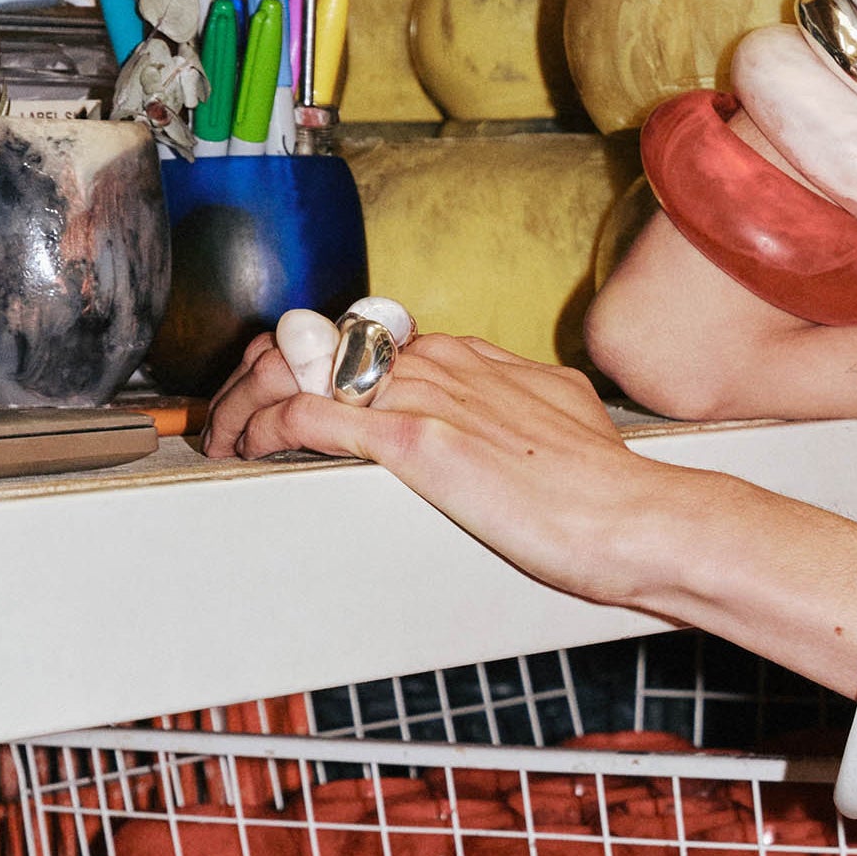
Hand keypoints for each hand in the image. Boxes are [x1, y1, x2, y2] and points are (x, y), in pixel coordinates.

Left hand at [200, 326, 674, 610]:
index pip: (359, 338)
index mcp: (470, 357)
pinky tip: (249, 450)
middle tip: (229, 416)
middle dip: (256, 376)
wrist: (633, 517)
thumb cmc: (606, 489)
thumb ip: (517, 402)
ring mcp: (425, 395)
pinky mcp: (415, 439)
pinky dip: (264, 427)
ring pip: (298, 368)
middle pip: (314, 342)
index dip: (305, 362)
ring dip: (243, 401)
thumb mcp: (560, 418)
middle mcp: (440, 362)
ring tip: (223, 436)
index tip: (282, 392)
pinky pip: (309, 414)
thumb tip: (507, 410)